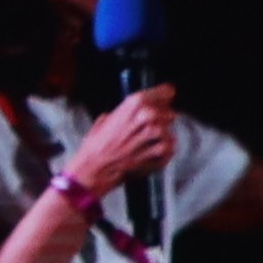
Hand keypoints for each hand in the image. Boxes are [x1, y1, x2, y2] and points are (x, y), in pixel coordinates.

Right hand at [72, 86, 188, 193]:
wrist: (92, 170)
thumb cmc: (94, 148)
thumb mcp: (103, 122)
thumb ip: (122, 114)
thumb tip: (132, 113)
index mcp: (132, 105)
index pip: (165, 92)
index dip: (164, 97)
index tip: (164, 100)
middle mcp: (145, 117)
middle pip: (169, 112)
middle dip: (162, 120)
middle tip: (150, 128)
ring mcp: (153, 135)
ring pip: (169, 130)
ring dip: (162, 136)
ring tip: (147, 143)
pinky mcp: (158, 153)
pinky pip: (170, 147)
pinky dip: (162, 151)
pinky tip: (149, 153)